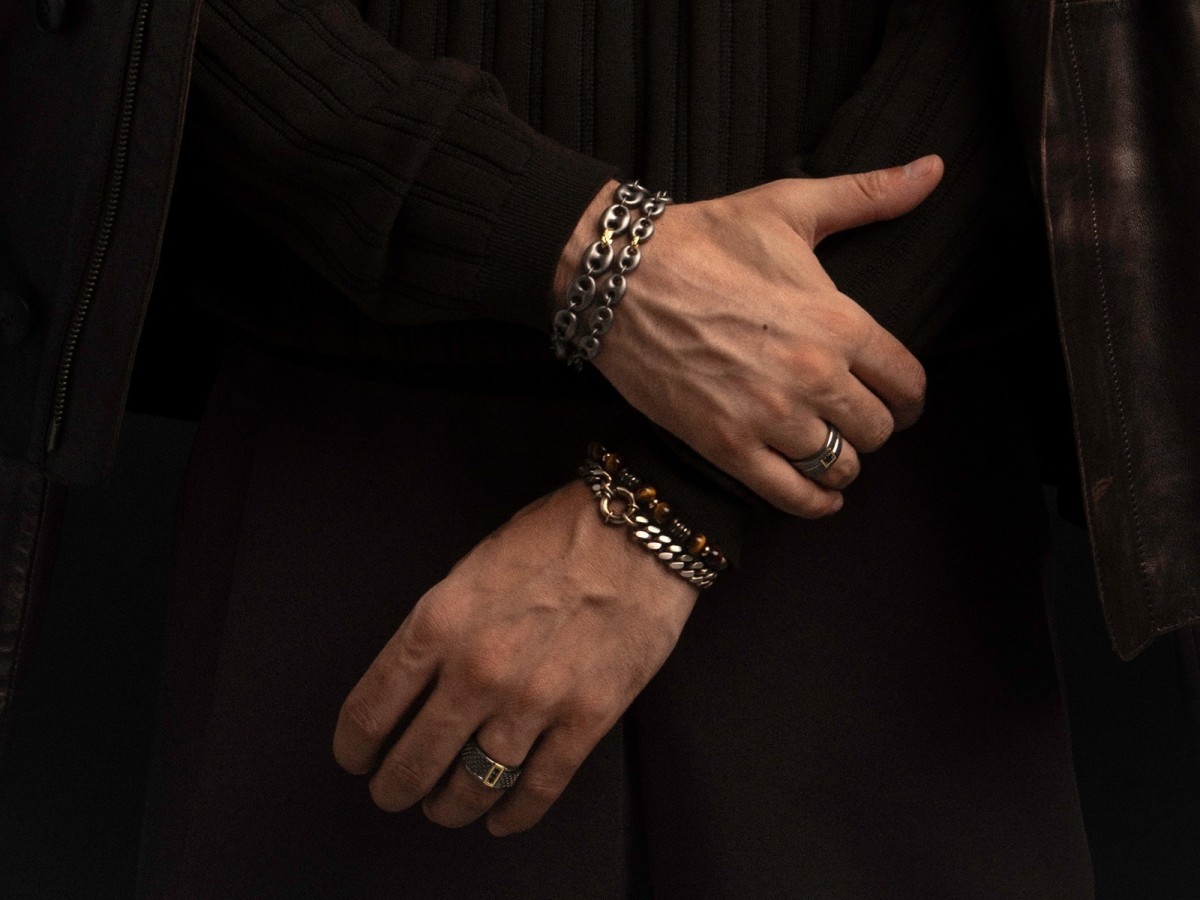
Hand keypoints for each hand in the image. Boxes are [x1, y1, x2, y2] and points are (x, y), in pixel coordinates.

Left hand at [332, 481, 697, 834]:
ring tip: (445, 808)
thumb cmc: (554, 538)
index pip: (370, 712)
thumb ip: (438, 629)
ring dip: (451, 807)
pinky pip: (538, 788)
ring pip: (472, 786)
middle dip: (394, 788)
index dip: (353, 748)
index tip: (356, 757)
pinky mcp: (586, 719)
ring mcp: (533, 700)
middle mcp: (478, 670)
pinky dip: (514, 815)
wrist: (637, 532)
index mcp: (438, 624)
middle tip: (393, 792)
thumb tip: (415, 686)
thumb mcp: (470, 569)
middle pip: (414, 762)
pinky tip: (501, 818)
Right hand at [556, 158, 941, 516]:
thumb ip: (868, 195)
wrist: (621, 275)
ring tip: (829, 448)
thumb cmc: (704, 238)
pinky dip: (815, 502)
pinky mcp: (726, 445)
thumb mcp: (790, 207)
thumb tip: (933, 168)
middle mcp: (813, 376)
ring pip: (839, 466)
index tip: (897, 398)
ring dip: (841, 462)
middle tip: (853, 418)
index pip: (908, 383)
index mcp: (839, 322)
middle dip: (871, 426)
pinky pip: (792, 496)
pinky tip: (820, 495)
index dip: (908, 396)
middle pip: (876, 430)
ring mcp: (768, 416)